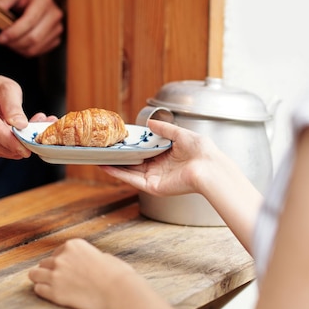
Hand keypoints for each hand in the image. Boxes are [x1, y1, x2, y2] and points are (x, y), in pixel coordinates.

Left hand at [0, 0, 63, 56]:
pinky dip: (26, 51)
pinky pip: (40, 52)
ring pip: (36, 48)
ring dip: (19, 49)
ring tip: (9, 43)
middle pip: (33, 38)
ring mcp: (58, 28)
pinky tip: (19, 44)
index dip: (13, 33)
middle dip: (15, 43)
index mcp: (44, 1)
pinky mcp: (57, 39)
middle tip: (2, 41)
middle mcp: (55, 15)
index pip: (29, 22)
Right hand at [0, 74, 54, 158]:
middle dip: (23, 142)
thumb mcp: (7, 89)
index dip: (13, 143)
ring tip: (35, 125)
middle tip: (43, 127)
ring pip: (5, 151)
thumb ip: (13, 107)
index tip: (28, 149)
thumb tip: (21, 125)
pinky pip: (4, 152)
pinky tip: (24, 133)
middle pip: (1, 145)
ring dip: (22, 144)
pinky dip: (17, 146)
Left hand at [29, 239, 137, 308]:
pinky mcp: (54, 293)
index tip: (68, 269)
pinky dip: (43, 291)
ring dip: (41, 279)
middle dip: (51, 270)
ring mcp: (55, 275)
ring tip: (49, 285)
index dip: (62, 261)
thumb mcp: (102, 255)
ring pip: (35, 274)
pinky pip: (38, 289)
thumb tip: (85, 261)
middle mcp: (61, 258)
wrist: (118, 291)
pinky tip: (51, 293)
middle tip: (59, 279)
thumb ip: (88, 256)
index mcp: (73, 245)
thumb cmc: (116, 274)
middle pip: (45, 263)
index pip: (57, 252)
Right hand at [99, 120, 219, 196]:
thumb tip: (151, 122)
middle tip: (105, 147)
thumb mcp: (181, 134)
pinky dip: (119, 173)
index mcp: (168, 155)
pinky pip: (132, 179)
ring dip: (114, 165)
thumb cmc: (201, 151)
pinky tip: (107, 167)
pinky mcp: (153, 186)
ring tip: (99, 157)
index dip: (132, 145)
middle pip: (135, 161)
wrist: (208, 168)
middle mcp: (160, 167)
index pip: (145, 150)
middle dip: (120, 155)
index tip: (119, 138)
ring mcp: (155, 177)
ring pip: (130, 171)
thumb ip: (165, 129)